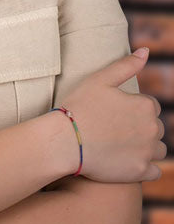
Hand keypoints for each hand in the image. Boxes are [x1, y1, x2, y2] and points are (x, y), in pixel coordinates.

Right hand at [60, 47, 166, 182]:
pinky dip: (145, 166)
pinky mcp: (141, 172)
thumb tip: (146, 51)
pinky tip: (126, 160)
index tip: (113, 111)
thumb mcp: (99, 79)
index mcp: (145, 105)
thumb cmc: (79, 106)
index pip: (149, 105)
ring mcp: (148, 152)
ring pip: (158, 149)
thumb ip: (125, 65)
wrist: (65, 140)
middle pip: (155, 127)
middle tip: (113, 127)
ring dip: (146, 146)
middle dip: (140, 126)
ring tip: (120, 143)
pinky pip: (155, 170)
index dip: (131, 107)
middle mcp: (153, 129)